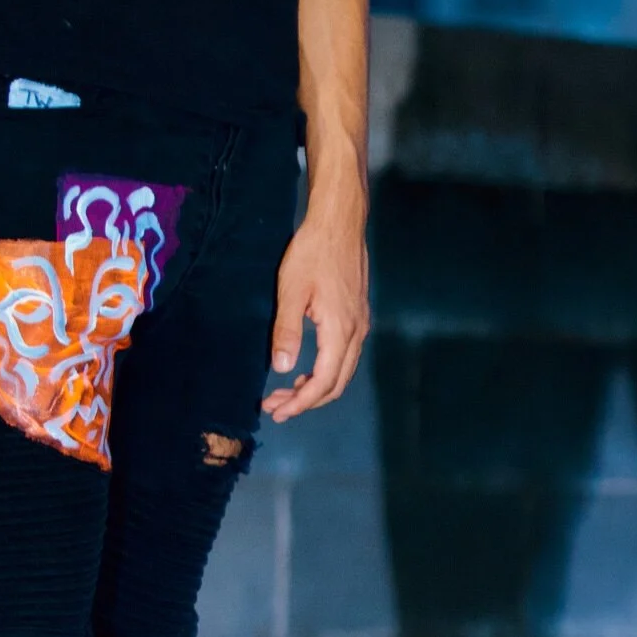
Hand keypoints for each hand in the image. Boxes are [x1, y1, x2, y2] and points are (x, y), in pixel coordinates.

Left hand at [261, 208, 369, 423]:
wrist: (339, 224)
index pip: (324, 381)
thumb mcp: (291, 290)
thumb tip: (283, 369)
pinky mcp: (358, 317)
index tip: (278, 411)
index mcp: (340, 331)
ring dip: (315, 387)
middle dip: (307, 401)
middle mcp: (356, 333)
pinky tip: (305, 368)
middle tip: (275, 407)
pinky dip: (325, 371)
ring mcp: (360, 325)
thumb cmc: (312, 253)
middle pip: (337, 383)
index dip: (302, 403)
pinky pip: (345, 357)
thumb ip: (287, 331)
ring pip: (342, 372)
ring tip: (286, 393)